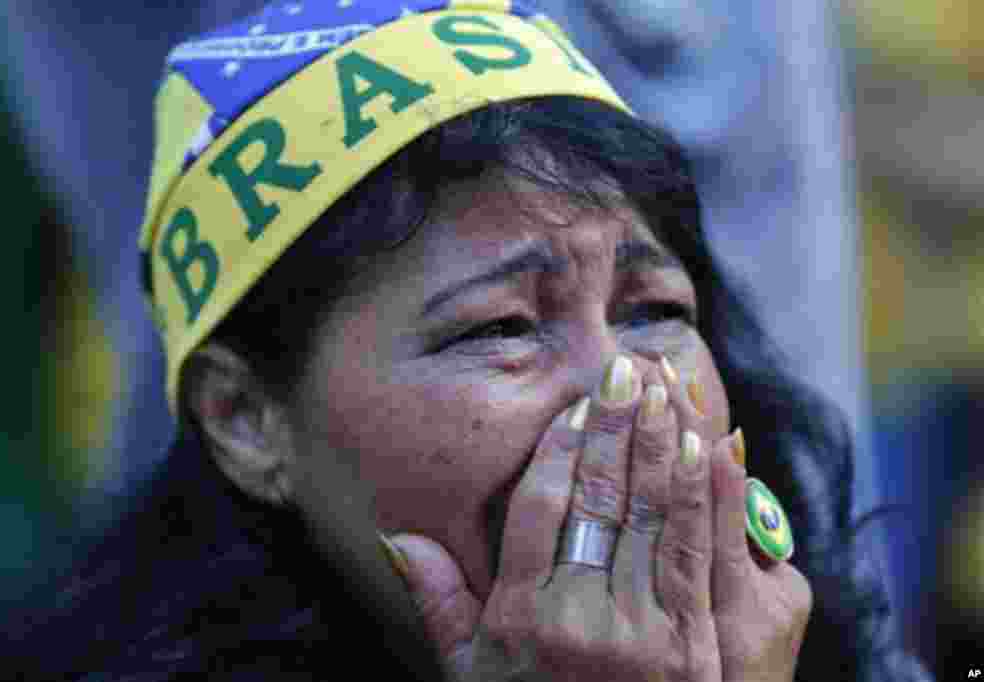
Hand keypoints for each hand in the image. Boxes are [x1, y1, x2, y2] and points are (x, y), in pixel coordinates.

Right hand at [388, 355, 811, 680]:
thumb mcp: (471, 673)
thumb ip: (439, 601)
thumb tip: (398, 536)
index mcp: (519, 618)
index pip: (538, 507)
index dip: (558, 448)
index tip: (573, 403)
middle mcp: (577, 618)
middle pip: (598, 499)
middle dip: (612, 426)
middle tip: (621, 368)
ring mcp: (640, 633)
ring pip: (652, 515)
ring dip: (660, 443)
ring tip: (662, 387)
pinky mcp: (693, 647)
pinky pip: (697, 553)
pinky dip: (701, 494)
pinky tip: (704, 446)